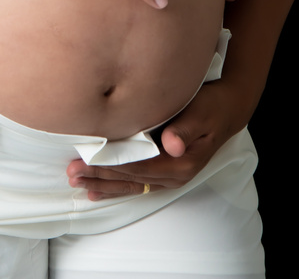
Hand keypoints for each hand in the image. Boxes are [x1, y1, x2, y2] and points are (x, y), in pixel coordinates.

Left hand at [66, 78, 248, 199]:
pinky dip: (114, 186)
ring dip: (102, 183)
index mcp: (180, 164)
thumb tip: (171, 144)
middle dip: (99, 176)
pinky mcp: (163, 172)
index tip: (86, 160)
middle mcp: (173, 176)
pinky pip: (134, 183)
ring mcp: (168, 177)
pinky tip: (96, 192)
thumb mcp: (202, 112)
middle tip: (72, 173)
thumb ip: (185, 128)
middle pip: (129, 178)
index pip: (138, 166)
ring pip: (128, 184)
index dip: (111, 164)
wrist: (227, 109)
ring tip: (76, 182)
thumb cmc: (211, 106)